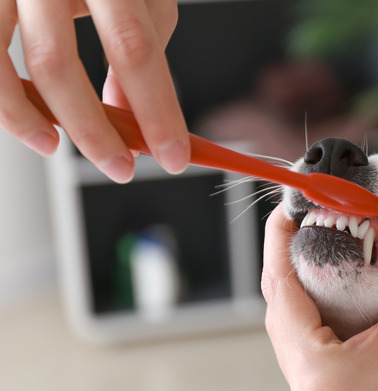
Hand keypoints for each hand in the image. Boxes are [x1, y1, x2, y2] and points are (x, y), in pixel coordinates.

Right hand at [0, 0, 188, 181]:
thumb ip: (143, 51)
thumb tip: (136, 118)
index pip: (134, 49)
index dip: (157, 110)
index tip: (175, 154)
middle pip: (59, 64)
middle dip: (94, 131)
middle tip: (122, 167)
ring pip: (5, 65)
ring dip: (32, 121)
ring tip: (58, 148)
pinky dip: (1, 101)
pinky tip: (27, 124)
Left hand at [261, 165, 377, 390]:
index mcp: (320, 376)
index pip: (280, 289)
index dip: (283, 238)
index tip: (295, 202)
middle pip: (284, 310)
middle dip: (299, 260)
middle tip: (320, 219)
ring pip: (298, 331)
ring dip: (312, 289)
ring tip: (335, 250)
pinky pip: (316, 353)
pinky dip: (327, 318)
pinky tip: (350, 293)